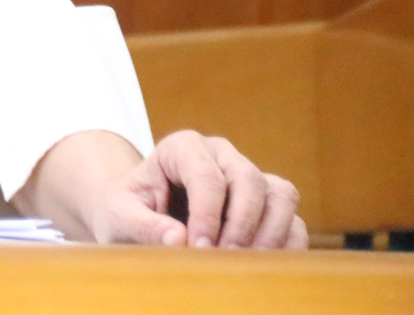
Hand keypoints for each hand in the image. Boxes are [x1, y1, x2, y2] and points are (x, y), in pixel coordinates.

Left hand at [111, 129, 305, 248]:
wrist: (138, 214)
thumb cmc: (125, 210)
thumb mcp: (120, 216)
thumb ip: (143, 225)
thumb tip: (179, 239)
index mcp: (182, 147)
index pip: (205, 175)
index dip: (207, 214)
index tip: (198, 247)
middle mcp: (221, 154)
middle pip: (249, 179)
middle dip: (240, 223)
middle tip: (224, 258)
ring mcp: (248, 176)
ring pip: (280, 194)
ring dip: (269, 233)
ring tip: (244, 264)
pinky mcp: (267, 203)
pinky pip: (293, 219)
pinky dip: (286, 244)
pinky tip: (264, 267)